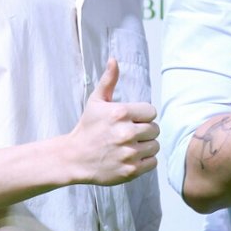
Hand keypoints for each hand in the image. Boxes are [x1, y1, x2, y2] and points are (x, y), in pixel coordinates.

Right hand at [68, 58, 159, 185]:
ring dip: (146, 145)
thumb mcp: (96, 101)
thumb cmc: (88, 126)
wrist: (75, 157)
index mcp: (120, 113)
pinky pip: (153, 162)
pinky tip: (131, 156)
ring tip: (131, 144)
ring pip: (155, 146)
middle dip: (145, 130)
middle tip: (130, 132)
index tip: (131, 119)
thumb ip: (108, 80)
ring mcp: (129, 153)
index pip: (151, 112)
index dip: (143, 115)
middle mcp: (126, 133)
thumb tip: (114, 59)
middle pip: (155, 129)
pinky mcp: (131, 170)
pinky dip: (145, 160)